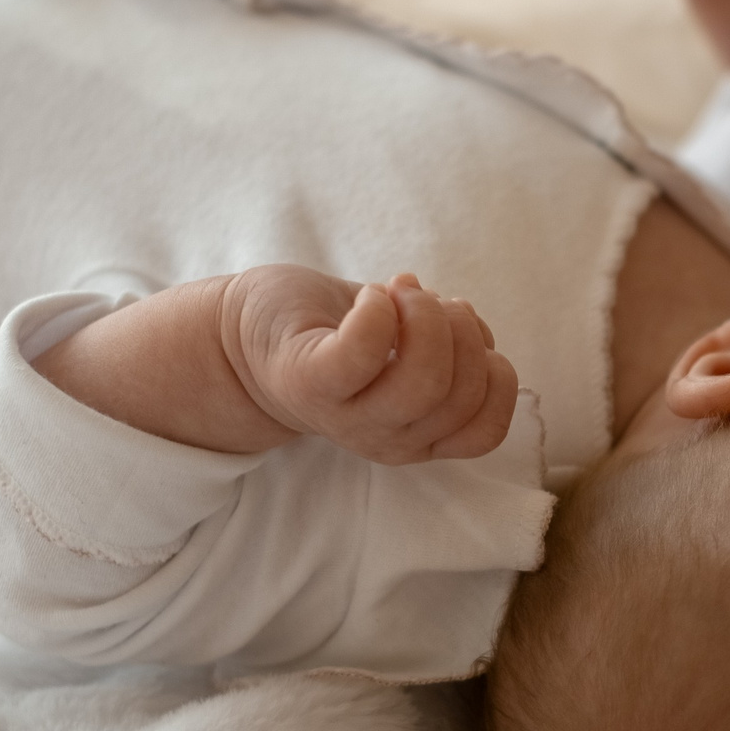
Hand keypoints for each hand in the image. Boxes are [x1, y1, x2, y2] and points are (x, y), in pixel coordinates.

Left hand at [220, 267, 518, 464]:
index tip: (458, 328)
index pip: (488, 427)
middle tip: (420, 297)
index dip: (493, 370)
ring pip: (425, 380)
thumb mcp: (406, 348)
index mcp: (418, 436)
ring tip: (396, 291)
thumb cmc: (331, 332)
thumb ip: (450, 346)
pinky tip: (370, 296)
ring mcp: (346, 418)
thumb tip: (479, 336)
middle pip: (461, 393)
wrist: (236, 336)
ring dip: (426, 314)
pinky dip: (378, 312)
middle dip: (460, 327)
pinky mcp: (308, 382)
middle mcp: (386, 439)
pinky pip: (363, 352)